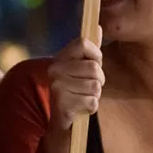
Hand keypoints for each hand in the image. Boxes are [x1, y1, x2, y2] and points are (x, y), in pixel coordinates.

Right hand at [40, 31, 103, 152]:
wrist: (63, 126)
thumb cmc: (76, 94)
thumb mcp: (83, 71)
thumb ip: (90, 51)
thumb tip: (98, 27)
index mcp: (59, 59)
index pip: (83, 43)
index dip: (96, 55)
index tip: (95, 65)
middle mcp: (54, 70)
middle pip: (94, 67)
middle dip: (98, 80)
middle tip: (88, 88)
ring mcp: (57, 87)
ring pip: (95, 86)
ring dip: (94, 95)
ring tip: (83, 99)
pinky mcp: (62, 104)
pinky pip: (92, 102)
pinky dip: (91, 108)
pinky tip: (80, 110)